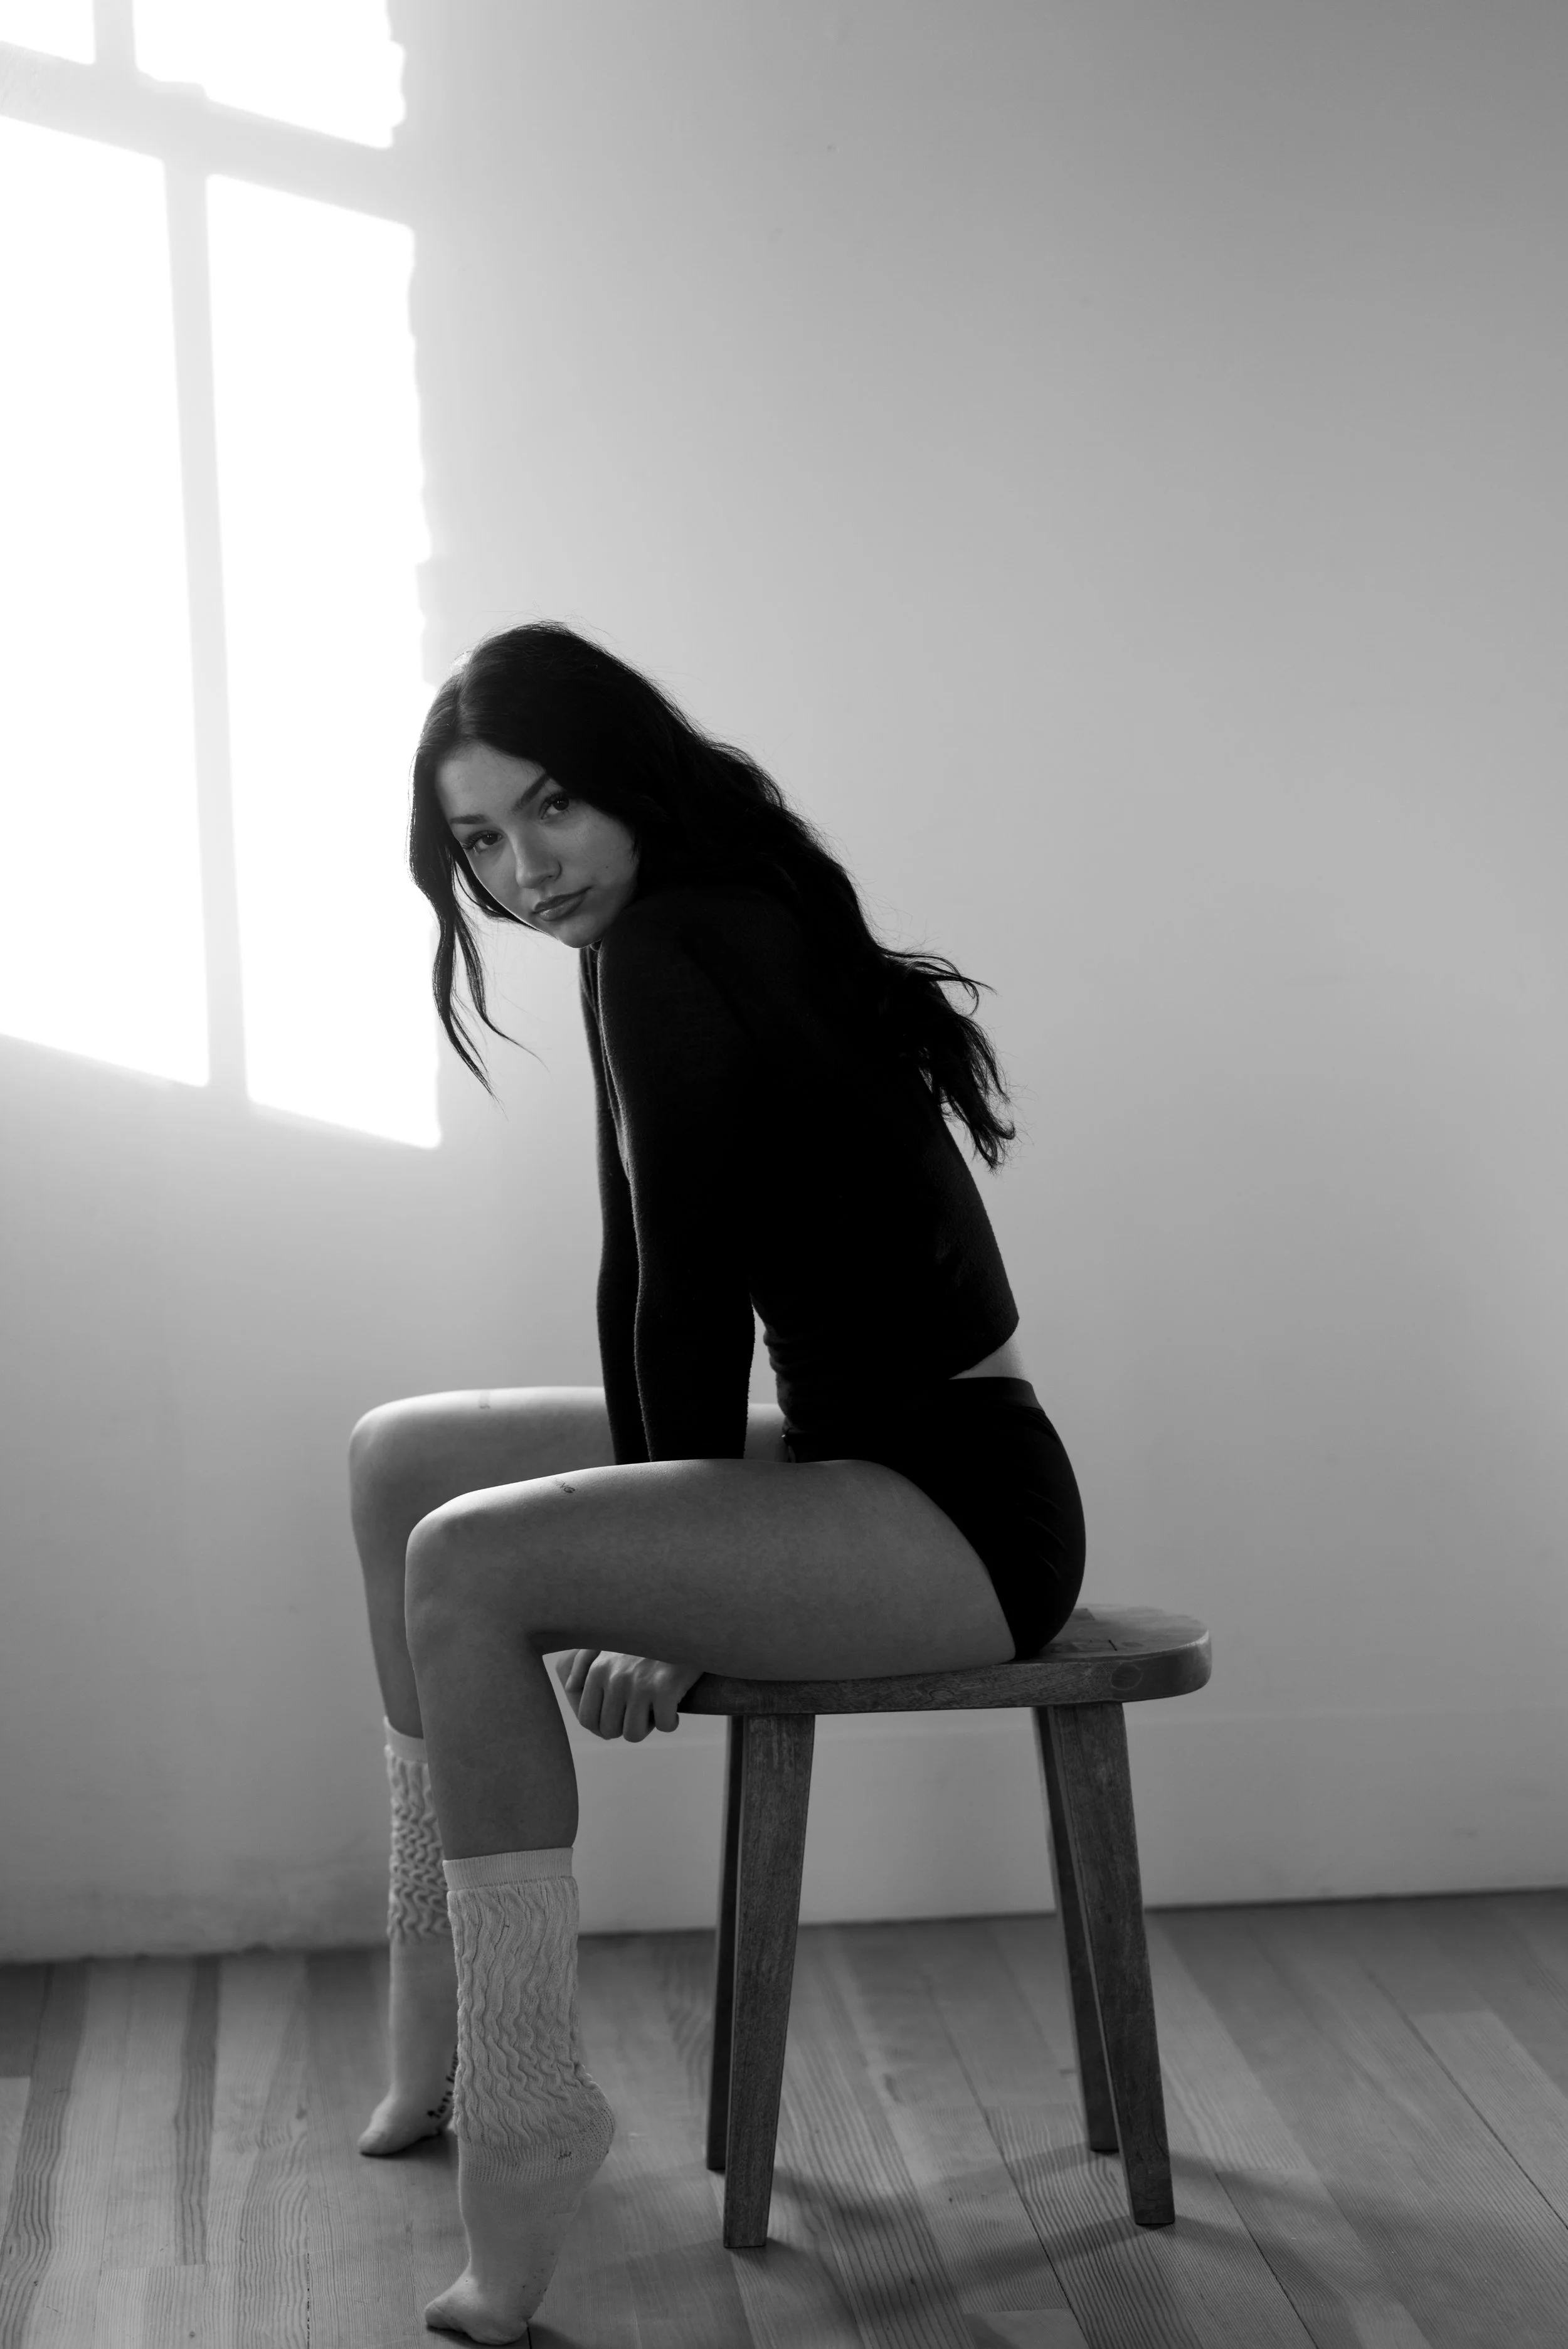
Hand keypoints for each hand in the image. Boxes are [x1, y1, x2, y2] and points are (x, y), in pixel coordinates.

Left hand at [555, 1648, 701, 1741]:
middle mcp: (615, 1678)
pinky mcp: (666, 1687)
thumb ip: (583, 1661)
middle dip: (625, 1726)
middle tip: (641, 1710)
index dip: (603, 1725)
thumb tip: (570, 1686)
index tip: (620, 1718)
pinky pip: (665, 1726)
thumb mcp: (610, 1640)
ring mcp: (640, 1684)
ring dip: (648, 1725)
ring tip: (656, 1708)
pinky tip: (674, 1706)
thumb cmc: (647, 1634)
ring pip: (634, 1734)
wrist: (684, 1621)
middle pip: (609, 1730)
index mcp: (598, 1669)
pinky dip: (671, 1721)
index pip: (587, 1718)